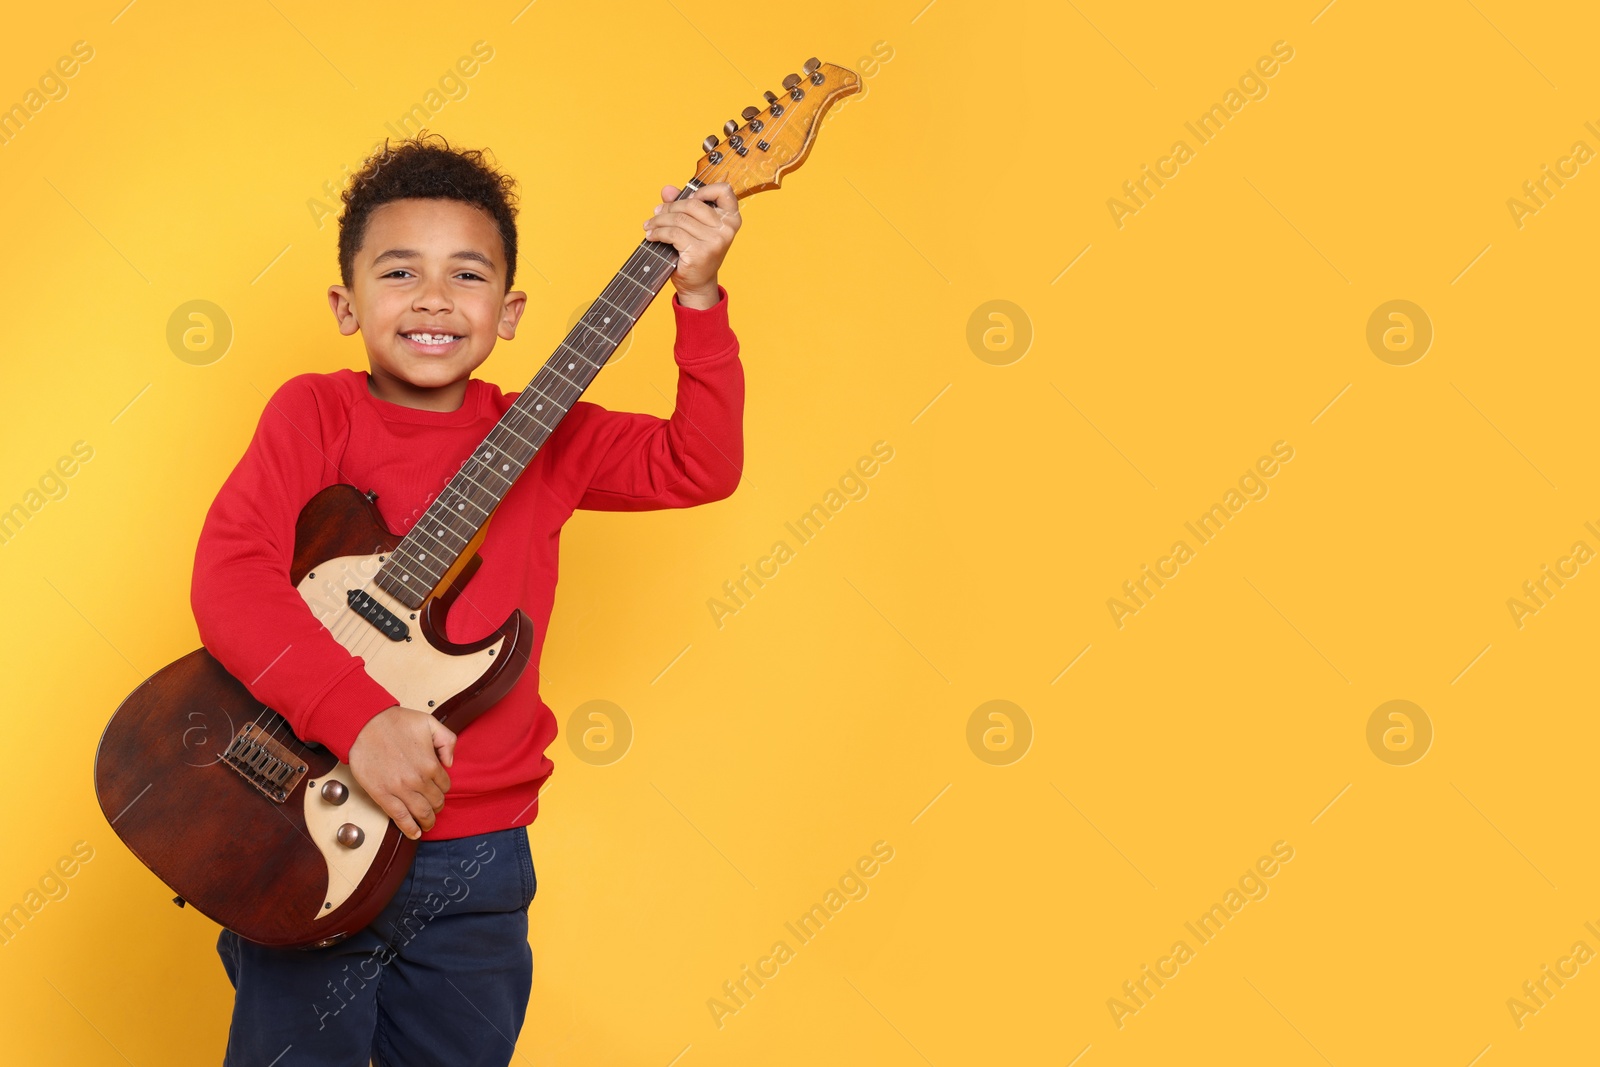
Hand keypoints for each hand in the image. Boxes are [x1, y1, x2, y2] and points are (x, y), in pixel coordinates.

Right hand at [348, 706, 455, 839]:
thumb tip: (449, 762)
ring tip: (428, 823)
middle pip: (436, 802)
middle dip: (437, 806)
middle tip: (435, 806)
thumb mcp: (429, 723)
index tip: (438, 787)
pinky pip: (400, 818)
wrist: (363, 725)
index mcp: (430, 764)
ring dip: (428, 821)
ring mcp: (400, 790)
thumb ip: (447, 740)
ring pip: (421, 813)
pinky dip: (410, 829)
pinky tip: (415, 833)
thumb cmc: (394, 722)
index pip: (445, 785)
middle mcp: (417, 780)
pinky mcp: (382, 795)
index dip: (443, 787)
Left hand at [643, 181, 739, 307]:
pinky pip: (673, 233)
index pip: (724, 191)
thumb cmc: (697, 252)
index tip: (689, 199)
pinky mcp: (700, 252)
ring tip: (650, 225)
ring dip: (659, 221)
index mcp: (731, 219)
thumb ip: (682, 205)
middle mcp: (727, 229)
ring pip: (680, 219)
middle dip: (670, 207)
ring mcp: (715, 241)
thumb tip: (666, 190)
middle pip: (692, 204)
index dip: (703, 190)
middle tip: (657, 213)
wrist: (698, 284)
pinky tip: (652, 235)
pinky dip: (658, 233)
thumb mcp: (693, 226)